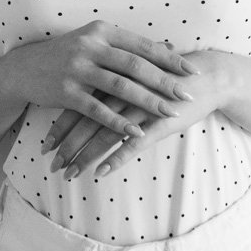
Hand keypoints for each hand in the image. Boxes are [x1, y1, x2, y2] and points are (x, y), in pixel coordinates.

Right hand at [0, 21, 199, 139]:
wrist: (23, 69)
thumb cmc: (67, 55)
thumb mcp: (95, 41)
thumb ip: (128, 45)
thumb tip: (169, 46)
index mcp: (101, 32)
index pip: (142, 45)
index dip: (169, 59)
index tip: (192, 71)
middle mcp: (90, 47)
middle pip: (135, 65)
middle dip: (164, 81)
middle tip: (187, 94)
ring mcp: (77, 69)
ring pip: (120, 87)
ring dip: (147, 102)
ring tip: (169, 114)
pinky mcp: (66, 92)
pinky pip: (98, 110)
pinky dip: (119, 122)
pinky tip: (136, 132)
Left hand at [44, 50, 230, 178]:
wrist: (205, 76)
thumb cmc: (167, 78)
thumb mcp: (136, 79)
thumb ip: (113, 89)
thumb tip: (89, 104)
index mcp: (112, 78)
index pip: (78, 104)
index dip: (61, 125)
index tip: (45, 144)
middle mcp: (120, 92)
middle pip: (85, 121)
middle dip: (66, 145)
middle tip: (50, 164)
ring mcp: (139, 107)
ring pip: (104, 134)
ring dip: (84, 156)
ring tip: (68, 174)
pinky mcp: (158, 122)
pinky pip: (132, 143)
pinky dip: (114, 159)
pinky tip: (99, 172)